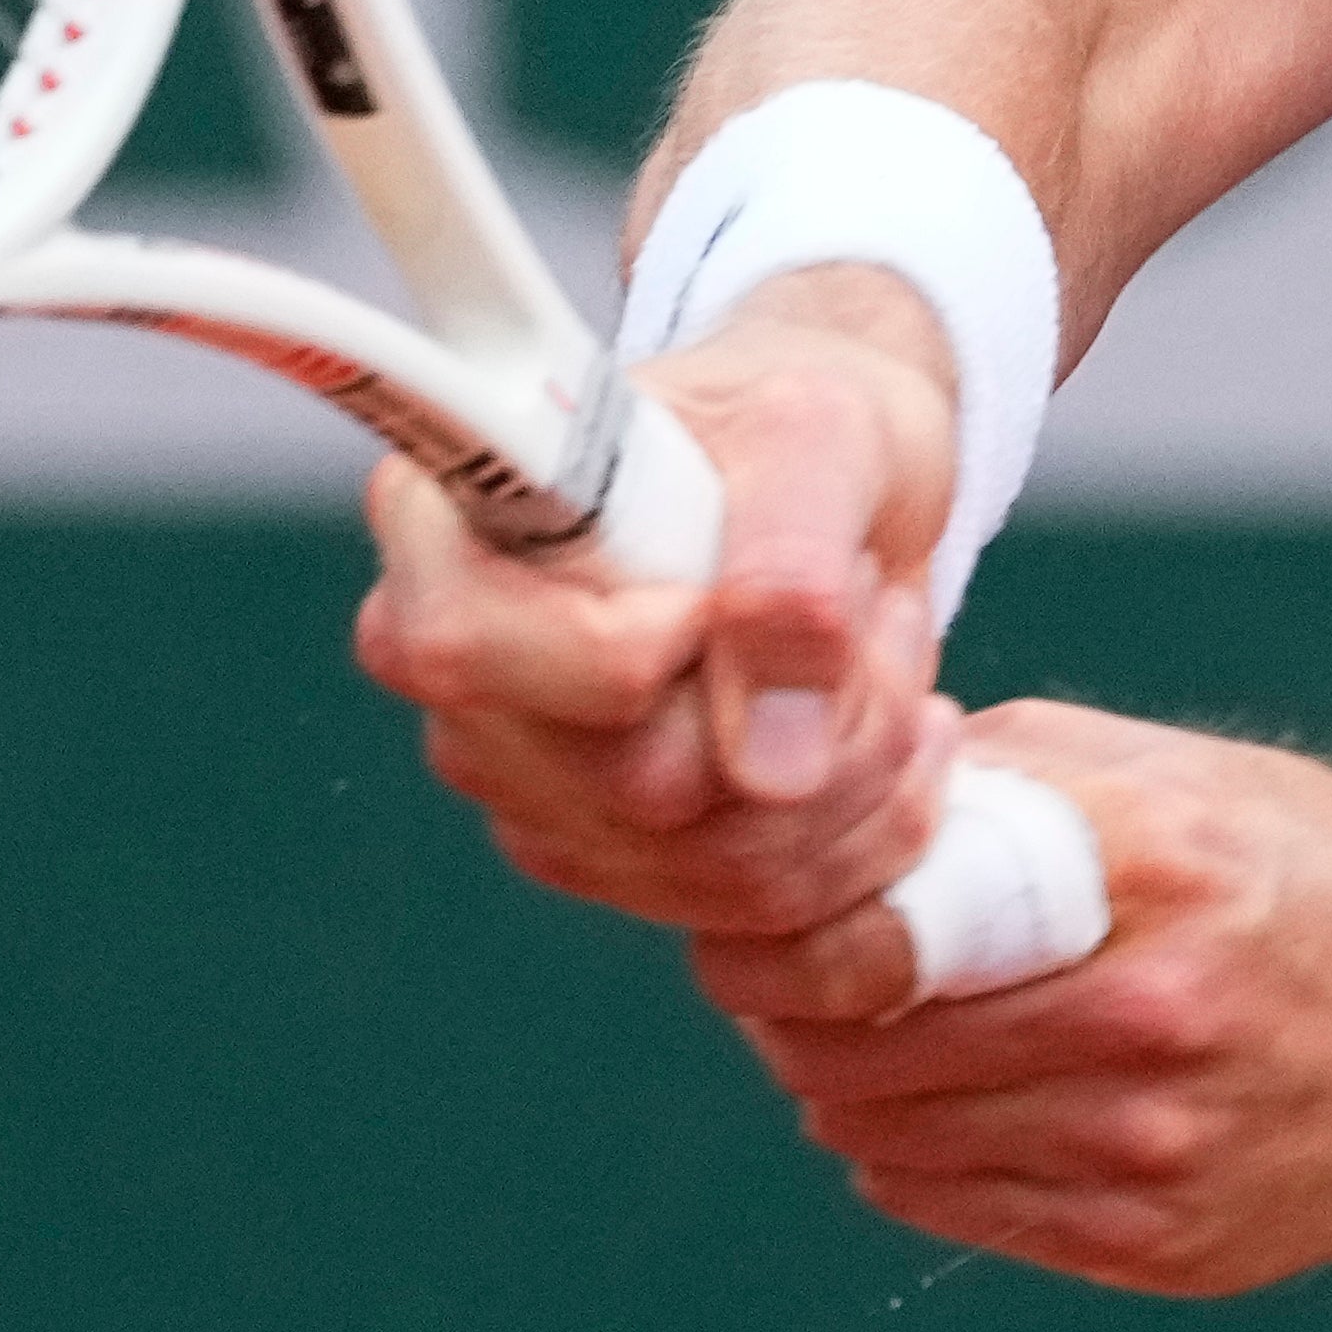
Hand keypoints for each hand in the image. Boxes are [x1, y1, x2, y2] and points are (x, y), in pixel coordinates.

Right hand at [351, 273, 958, 936]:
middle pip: (633, 787)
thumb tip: (767, 765)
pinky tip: (884, 717)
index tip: (722, 588)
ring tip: (885, 644)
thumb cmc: (796, 423)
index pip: (473, 654)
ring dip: (856, 768)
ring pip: (715, 868)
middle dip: (807, 712)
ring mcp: (526, 777)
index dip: (628, 652)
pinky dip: (861, 824)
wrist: (833, 476)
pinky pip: (754, 907)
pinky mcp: (608, 854)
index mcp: (445, 526)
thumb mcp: (816, 434)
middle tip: (865, 597)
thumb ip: (787, 567)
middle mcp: (461, 668)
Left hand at [691, 702, 1331, 1306]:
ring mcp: (1147, 1145)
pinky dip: (907, 1152)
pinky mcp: (1148, 1242)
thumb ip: (1031, 765)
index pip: (882, 913)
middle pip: (858, 1033)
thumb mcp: (1203, 776)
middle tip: (783, 963)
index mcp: (1153, 865)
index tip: (762, 898)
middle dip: (788, 998)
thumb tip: (866, 761)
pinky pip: (946, 1204)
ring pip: (881, 1128)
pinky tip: (940, 1101)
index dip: (784, 914)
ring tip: (862, 1027)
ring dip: (836, 1077)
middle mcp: (1148, 1010)